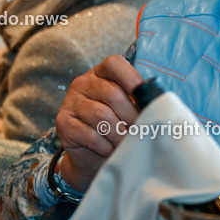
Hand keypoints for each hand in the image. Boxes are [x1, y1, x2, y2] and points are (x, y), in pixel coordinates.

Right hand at [54, 55, 144, 191]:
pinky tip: (110, 149)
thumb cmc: (116, 127)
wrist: (92, 155)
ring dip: (119, 134)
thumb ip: (139, 101)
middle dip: (131, 116)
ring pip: (101, 116)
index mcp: (100, 73)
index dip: (132, 79)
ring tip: (126, 143)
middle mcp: (82, 83)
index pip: (115, 64)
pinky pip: (90, 134)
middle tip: (141, 131)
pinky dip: (105, 145)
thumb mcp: (128, 109)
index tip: (146, 99)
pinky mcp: (63, 123)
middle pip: (113, 94)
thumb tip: (157, 104)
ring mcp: (70, 102)